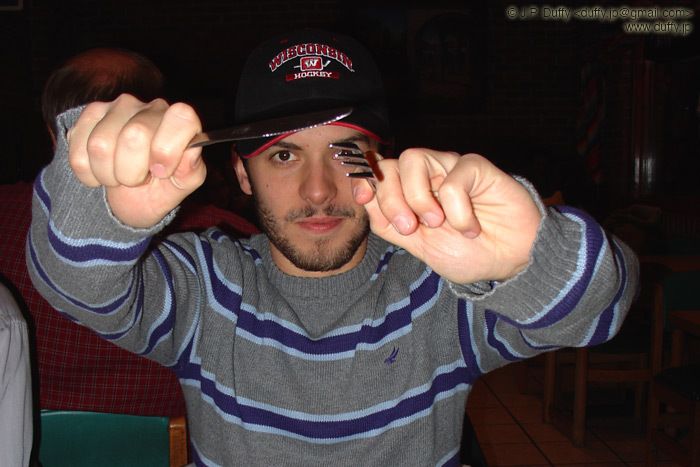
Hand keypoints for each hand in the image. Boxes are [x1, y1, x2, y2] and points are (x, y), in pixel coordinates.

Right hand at [67, 94, 206, 227]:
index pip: (181, 116)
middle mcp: (150, 107)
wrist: (129, 198)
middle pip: (133, 135)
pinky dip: (89, 174)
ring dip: (109, 174)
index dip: (167, 149)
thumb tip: (190, 154)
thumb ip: (190, 170)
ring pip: (100, 145)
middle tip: (137, 179)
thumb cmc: (162, 187)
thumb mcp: (182, 185)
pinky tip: (101, 171)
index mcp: (180, 120)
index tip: (160, 171)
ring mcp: (117, 108)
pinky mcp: (89, 116)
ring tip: (120, 176)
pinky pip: (78, 151)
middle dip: (133, 171)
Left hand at [352, 149, 541, 282]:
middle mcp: (429, 176)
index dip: (365, 179)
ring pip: (414, 159)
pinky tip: (470, 227)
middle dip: (391, 199)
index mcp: (412, 193)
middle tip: (410, 228)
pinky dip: (457, 209)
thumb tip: (365, 199)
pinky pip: (452, 178)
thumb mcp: (420, 247)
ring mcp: (450, 169)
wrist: (511, 262)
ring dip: (418, 197)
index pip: (379, 173)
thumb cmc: (469, 253)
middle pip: (391, 165)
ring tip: (437, 224)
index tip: (363, 197)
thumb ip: (391, 224)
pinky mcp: (476, 168)